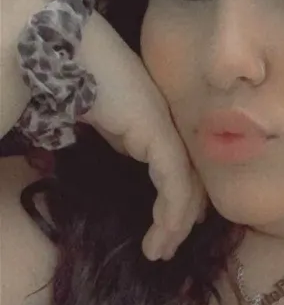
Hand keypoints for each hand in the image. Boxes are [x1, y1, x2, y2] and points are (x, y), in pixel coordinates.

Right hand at [78, 11, 207, 260]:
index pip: (183, 173)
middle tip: (165, 251)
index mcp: (163, 126)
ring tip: (158, 252)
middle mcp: (172, 130)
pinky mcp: (160, 137)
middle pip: (191, 186)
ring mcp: (169, 132)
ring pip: (186, 190)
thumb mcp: (112, 125)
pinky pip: (175, 184)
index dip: (182, 207)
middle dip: (180, 224)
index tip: (169, 233)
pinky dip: (172, 213)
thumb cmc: (85, 82)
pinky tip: (162, 233)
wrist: (72, 53)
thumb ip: (129, 142)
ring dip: (174, 227)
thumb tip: (133, 157)